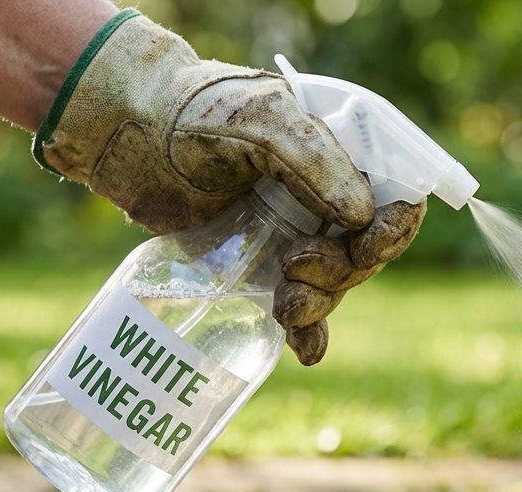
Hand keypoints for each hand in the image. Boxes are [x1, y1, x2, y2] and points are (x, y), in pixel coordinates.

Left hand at [35, 11, 423, 363]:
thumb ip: (314, 158)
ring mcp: (294, 231)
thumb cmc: (194, 110)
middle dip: (340, 270)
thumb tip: (362, 216)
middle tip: (292, 263)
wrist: (124, 133)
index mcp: (341, 154)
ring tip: (283, 303)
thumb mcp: (261, 119)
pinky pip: (301, 306)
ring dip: (319, 302)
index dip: (393, 227)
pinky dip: (309, 332)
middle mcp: (326, 196)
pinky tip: (306, 351)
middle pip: (365, 250)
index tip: (365, 248)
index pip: (397, 195)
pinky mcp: (259, 262)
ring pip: (334, 283)